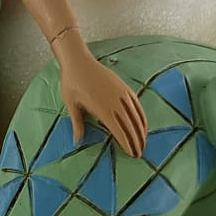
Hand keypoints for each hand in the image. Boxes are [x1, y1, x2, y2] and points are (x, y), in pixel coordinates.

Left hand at [56, 43, 147, 158]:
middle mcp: (115, 102)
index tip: (131, 154)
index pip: (119, 131)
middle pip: (130, 126)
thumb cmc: (72, 83)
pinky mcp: (124, 87)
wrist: (78, 61)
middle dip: (136, 141)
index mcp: (102, 109)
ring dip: (141, 131)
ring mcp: (121, 94)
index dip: (127, 143)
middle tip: (139, 154)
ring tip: (144, 143)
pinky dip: (141, 116)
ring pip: (136, 116)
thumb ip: (77, 124)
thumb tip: (77, 141)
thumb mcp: (71, 105)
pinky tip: (143, 124)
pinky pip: (137, 104)